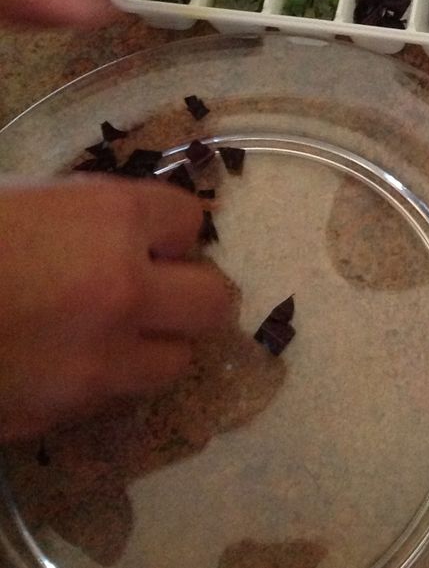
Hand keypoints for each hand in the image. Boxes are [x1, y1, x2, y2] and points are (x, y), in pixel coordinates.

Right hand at [0, 177, 234, 441]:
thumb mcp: (26, 201)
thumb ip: (85, 218)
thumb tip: (123, 234)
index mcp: (110, 217)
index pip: (190, 219)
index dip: (169, 230)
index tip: (151, 237)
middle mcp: (124, 287)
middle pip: (214, 299)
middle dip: (193, 292)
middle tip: (163, 290)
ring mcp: (99, 358)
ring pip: (177, 361)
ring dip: (157, 344)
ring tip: (117, 334)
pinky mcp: (65, 414)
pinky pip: (117, 398)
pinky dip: (107, 381)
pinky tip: (69, 363)